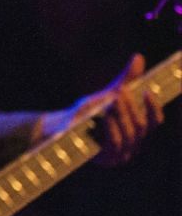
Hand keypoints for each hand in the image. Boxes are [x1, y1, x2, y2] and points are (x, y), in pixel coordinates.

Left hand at [39, 53, 162, 166]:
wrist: (61, 127)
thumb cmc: (88, 111)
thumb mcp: (108, 93)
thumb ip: (126, 79)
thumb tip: (138, 56)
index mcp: (137, 130)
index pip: (154, 121)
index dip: (153, 107)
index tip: (147, 91)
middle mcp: (133, 144)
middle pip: (142, 126)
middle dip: (132, 107)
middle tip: (121, 91)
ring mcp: (122, 154)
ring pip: (130, 134)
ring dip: (122, 115)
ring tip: (112, 100)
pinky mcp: (107, 160)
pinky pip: (115, 144)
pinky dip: (112, 128)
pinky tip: (106, 117)